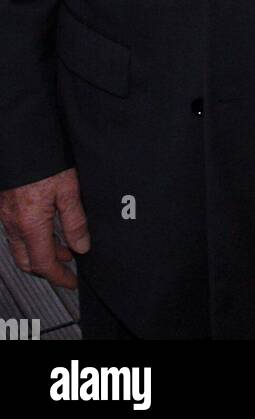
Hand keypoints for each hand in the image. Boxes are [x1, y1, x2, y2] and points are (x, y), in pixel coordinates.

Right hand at [0, 167, 89, 289]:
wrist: (20, 136)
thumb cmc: (43, 158)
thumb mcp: (68, 189)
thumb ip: (75, 220)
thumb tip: (82, 246)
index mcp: (30, 224)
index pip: (43, 264)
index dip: (59, 277)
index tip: (72, 282)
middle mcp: (14, 223)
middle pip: (27, 261)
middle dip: (47, 268)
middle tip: (68, 266)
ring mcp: (7, 215)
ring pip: (21, 245)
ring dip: (42, 250)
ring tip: (64, 244)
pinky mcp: (6, 204)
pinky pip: (17, 230)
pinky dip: (33, 235)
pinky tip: (49, 224)